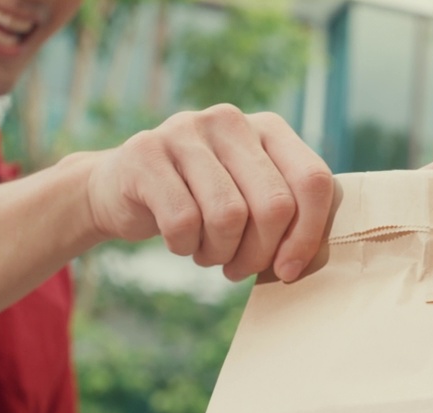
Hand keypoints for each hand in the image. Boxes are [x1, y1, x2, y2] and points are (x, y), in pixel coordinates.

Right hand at [86, 104, 333, 281]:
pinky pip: (183, 221)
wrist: (120, 190)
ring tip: (207, 252)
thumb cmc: (200, 204)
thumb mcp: (248, 199)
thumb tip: (305, 260)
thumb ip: (286, 216)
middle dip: (259, 254)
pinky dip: (184, 247)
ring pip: (228, 217)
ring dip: (219, 253)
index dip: (306, 236)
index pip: (312, 181)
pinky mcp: (146, 152)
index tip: (288, 270)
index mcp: (268, 128)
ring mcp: (186, 130)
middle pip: (274, 204)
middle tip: (238, 267)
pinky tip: (179, 241)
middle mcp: (230, 120)